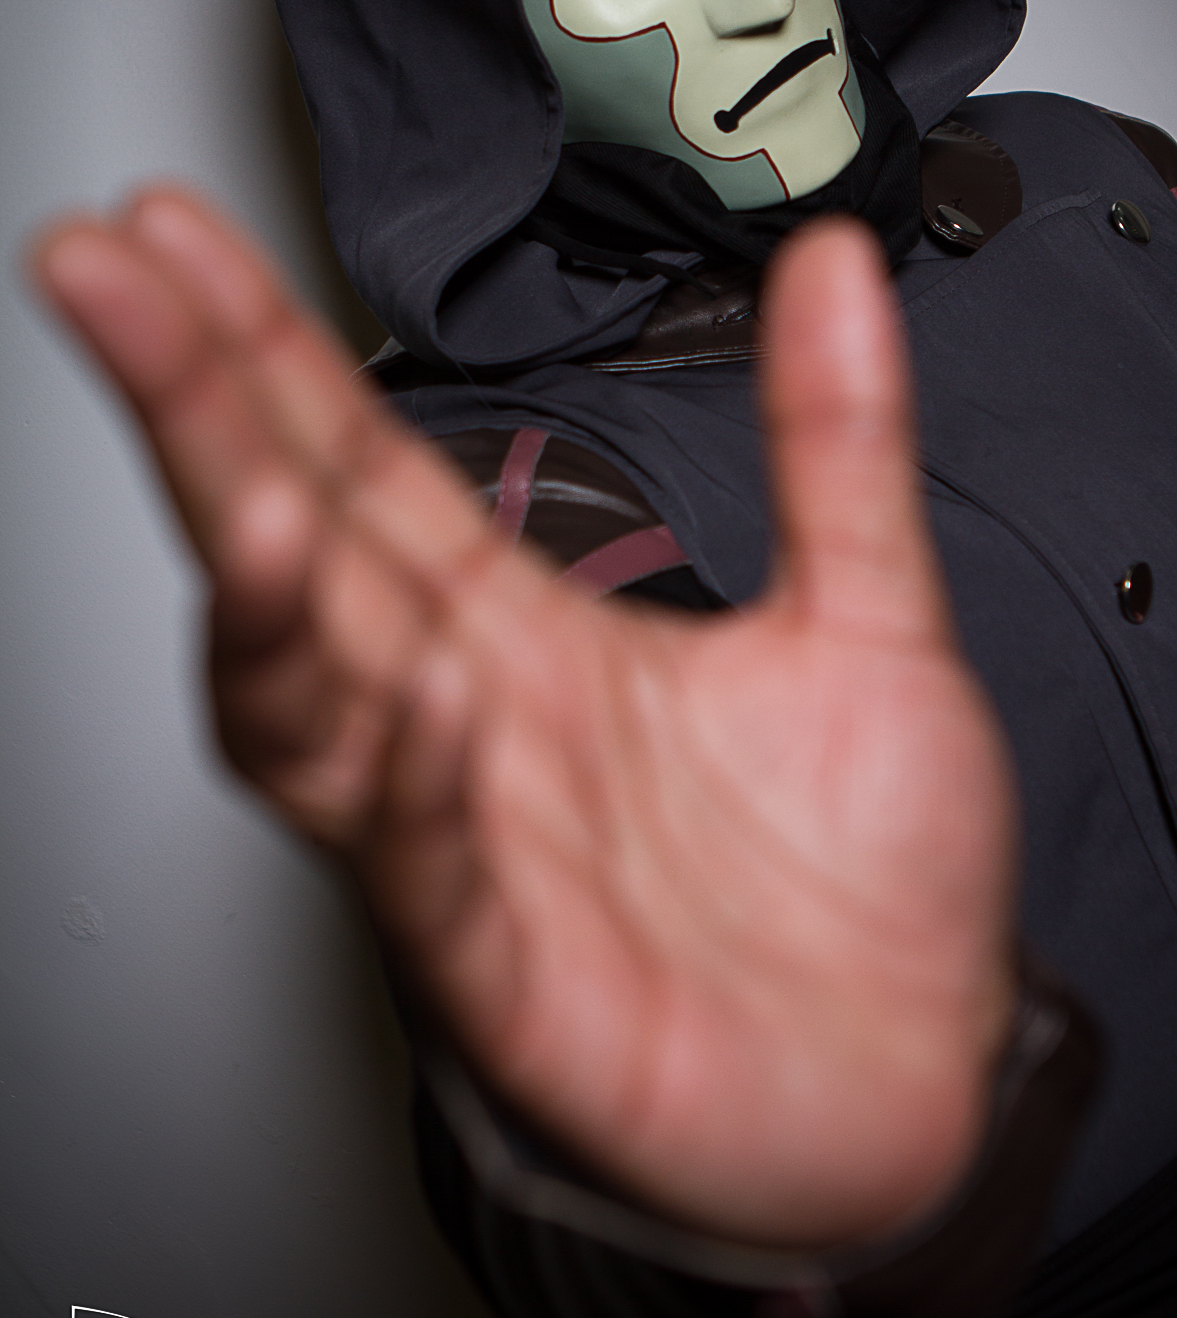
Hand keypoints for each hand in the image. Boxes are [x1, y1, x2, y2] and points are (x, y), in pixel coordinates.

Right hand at [31, 192, 1017, 1247]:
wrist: (927, 1079)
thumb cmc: (868, 882)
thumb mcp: (869, 618)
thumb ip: (836, 439)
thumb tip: (834, 258)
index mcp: (525, 637)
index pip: (359, 468)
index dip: (264, 354)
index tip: (178, 238)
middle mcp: (465, 730)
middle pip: (298, 557)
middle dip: (197, 418)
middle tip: (109, 280)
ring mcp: (476, 855)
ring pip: (316, 721)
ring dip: (269, 611)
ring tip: (250, 499)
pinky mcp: (520, 988)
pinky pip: (433, 882)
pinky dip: (411, 796)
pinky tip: (410, 704)